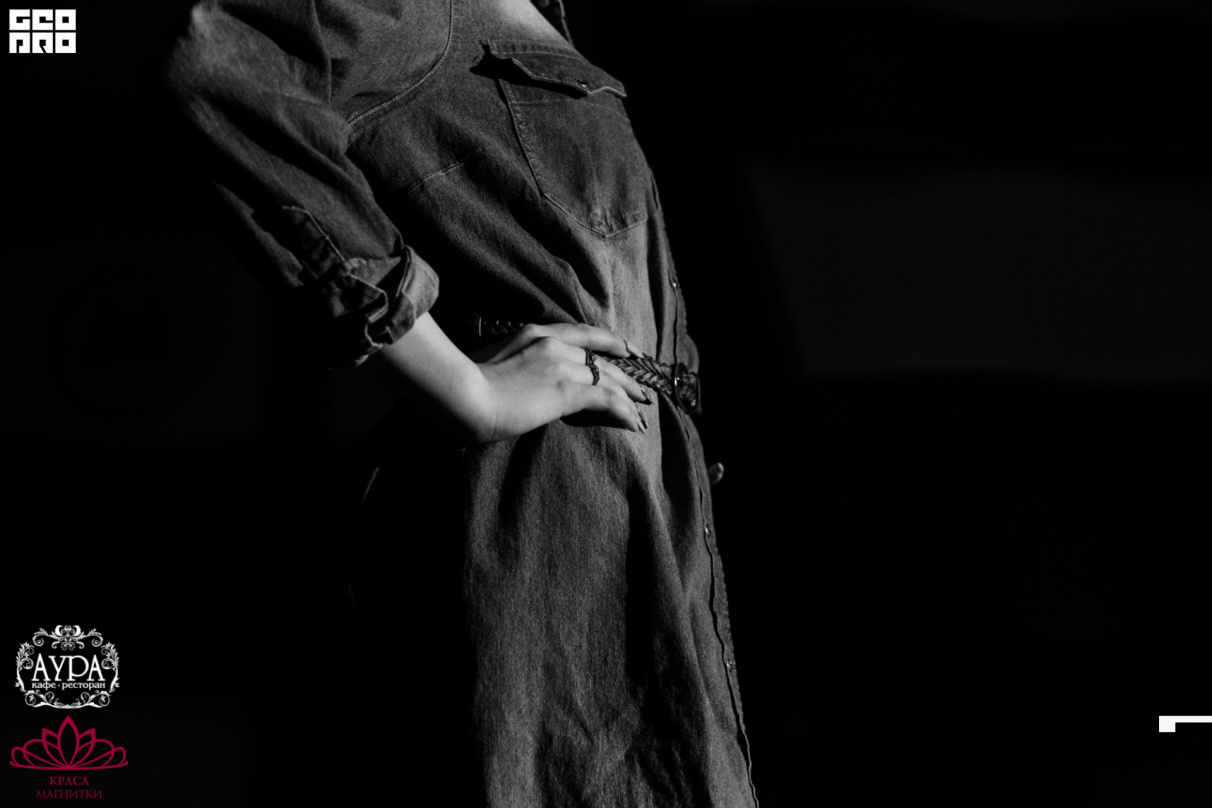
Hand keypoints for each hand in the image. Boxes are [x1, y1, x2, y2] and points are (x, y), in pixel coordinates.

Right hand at [374, 314, 650, 443]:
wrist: (463, 394)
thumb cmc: (465, 385)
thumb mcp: (490, 363)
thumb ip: (510, 363)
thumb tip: (514, 378)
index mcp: (535, 334)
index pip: (582, 333)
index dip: (608, 341)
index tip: (625, 349)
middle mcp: (554, 344)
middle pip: (601, 357)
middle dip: (624, 373)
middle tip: (641, 386)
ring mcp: (562, 365)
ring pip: (609, 378)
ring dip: (629, 395)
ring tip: (643, 408)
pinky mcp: (567, 390)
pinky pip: (607, 399)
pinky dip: (624, 411)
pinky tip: (635, 423)